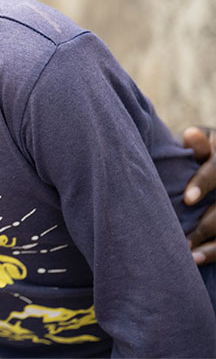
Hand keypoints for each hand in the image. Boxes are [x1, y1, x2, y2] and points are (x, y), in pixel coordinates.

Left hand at [182, 126, 215, 263]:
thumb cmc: (204, 151)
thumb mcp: (206, 143)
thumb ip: (199, 145)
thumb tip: (191, 134)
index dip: (204, 183)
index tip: (187, 199)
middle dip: (207, 225)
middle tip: (182, 241)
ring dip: (214, 246)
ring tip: (191, 258)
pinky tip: (200, 260)